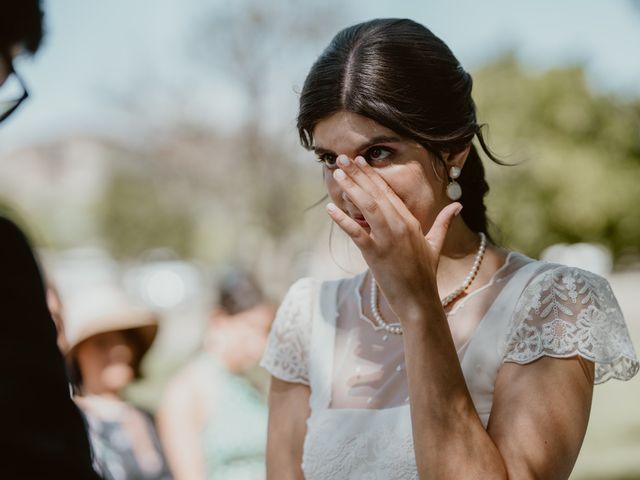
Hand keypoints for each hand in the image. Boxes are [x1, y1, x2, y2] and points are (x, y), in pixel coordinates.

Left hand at [325, 154, 461, 317]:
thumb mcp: (435, 244)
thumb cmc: (426, 273)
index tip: (360, 161)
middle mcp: (399, 226)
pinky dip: (342, 220)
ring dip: (351, 189)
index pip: (388, 192)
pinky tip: (330, 209)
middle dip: (358, 174)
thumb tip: (458, 205)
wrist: (419, 301)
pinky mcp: (375, 254)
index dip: (373, 175)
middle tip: (343, 158)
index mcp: (411, 221)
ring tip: (337, 174)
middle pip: (376, 194)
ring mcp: (387, 239)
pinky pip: (356, 232)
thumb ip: (444, 222)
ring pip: (367, 207)